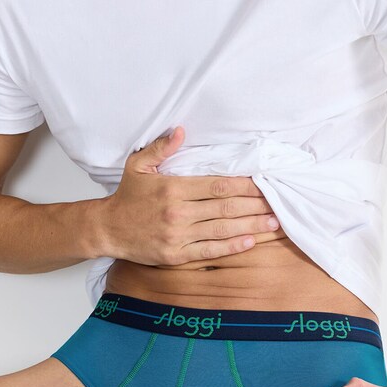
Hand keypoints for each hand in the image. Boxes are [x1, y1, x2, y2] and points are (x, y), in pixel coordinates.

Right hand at [100, 124, 284, 267]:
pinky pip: (209, 251)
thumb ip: (161, 148)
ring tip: (273, 223)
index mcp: (173, 188)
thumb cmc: (127, 196)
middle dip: (254, 205)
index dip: (244, 185)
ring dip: (251, 226)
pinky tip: (250, 241)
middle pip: (225, 207)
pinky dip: (231, 247)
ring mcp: (178, 235)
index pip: (217, 185)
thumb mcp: (138, 165)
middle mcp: (178, 212)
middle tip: (278, 204)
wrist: (108, 229)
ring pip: (222, 229)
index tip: (264, 184)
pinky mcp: (176, 255)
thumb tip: (181, 131)